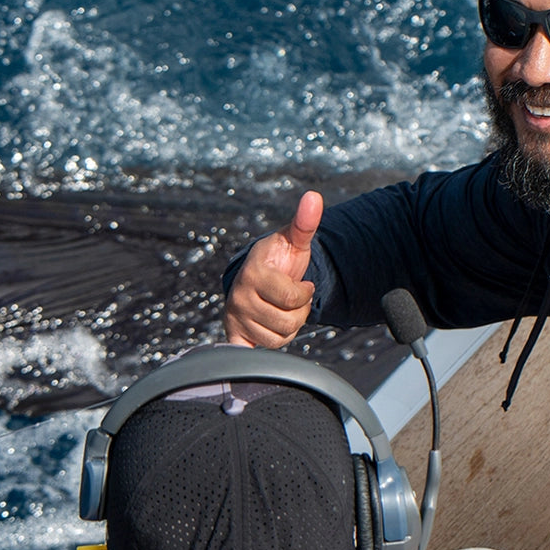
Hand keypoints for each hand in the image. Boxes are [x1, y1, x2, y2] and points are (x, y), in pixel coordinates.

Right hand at [223, 190, 321, 347]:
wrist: (257, 275)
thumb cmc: (278, 259)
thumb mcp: (292, 240)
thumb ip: (305, 222)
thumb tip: (314, 197)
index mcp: (253, 273)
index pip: (293, 299)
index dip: (304, 293)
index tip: (300, 284)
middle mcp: (239, 298)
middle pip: (287, 323)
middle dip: (298, 312)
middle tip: (291, 300)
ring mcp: (236, 318)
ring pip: (278, 339)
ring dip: (288, 327)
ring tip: (282, 310)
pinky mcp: (235, 336)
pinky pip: (256, 352)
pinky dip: (264, 345)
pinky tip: (264, 330)